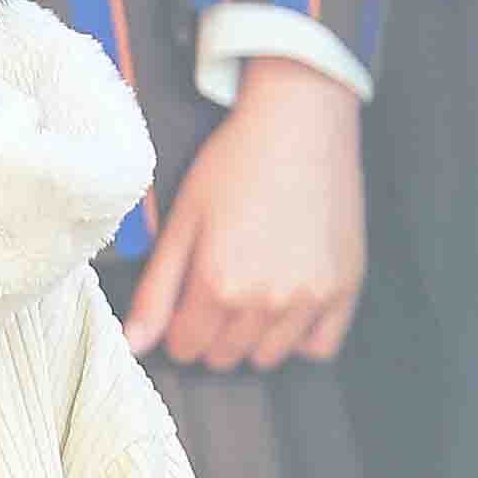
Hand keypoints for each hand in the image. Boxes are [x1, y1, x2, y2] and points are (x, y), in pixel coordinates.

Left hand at [123, 55, 365, 372]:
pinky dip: (300, 335)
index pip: (187, 347)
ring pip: (267, 357)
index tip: (186, 303)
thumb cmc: (236, 162)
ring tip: (253, 290)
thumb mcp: (183, 220)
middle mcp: (267, 298)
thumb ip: (155, 289)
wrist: (301, 120)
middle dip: (212, 332)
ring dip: (253, 336)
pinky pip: (318, 346)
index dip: (179, 327)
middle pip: (225, 356)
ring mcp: (310, 296)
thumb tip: (132, 344)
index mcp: (220, 283)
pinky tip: (288, 303)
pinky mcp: (344, 287)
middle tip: (220, 288)